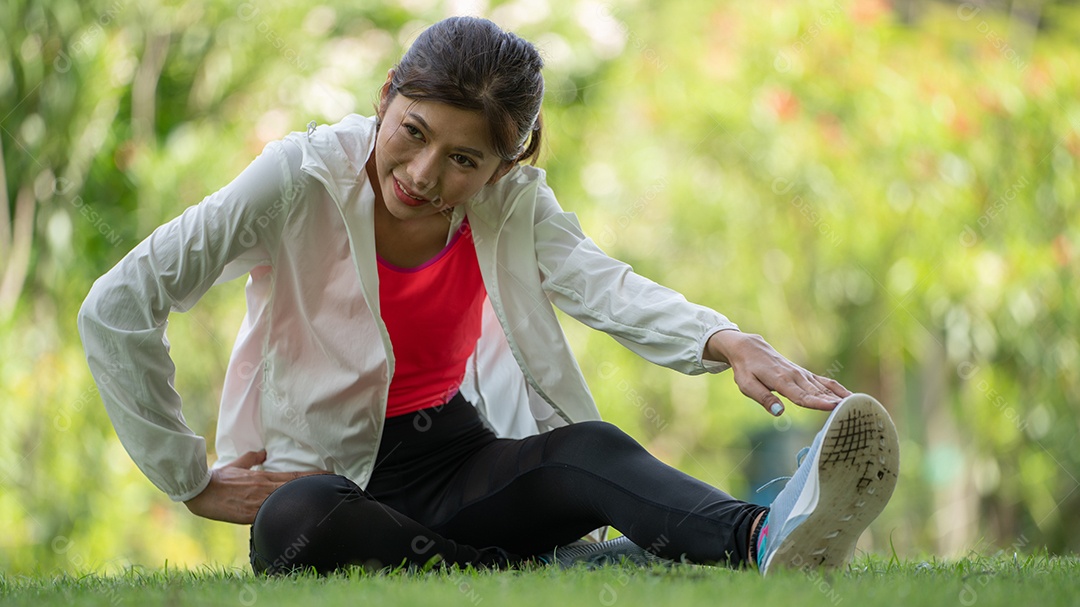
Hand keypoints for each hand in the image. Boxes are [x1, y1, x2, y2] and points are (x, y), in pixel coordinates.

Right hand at [184, 450, 329, 523]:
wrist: (203, 492)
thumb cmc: (219, 478)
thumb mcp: (237, 464)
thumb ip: (252, 458)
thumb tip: (263, 452)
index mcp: (264, 477)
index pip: (294, 477)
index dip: (313, 477)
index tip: (329, 475)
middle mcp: (265, 489)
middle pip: (296, 488)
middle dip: (315, 488)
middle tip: (335, 487)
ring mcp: (259, 503)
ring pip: (287, 501)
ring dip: (304, 501)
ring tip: (323, 501)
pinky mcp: (252, 515)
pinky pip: (273, 515)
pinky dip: (286, 515)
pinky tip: (299, 518)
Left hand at [705, 330, 850, 415]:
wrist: (749, 347)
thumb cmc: (746, 369)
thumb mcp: (747, 385)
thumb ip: (763, 398)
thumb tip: (779, 412)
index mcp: (781, 381)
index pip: (802, 396)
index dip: (818, 403)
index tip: (834, 407)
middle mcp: (795, 376)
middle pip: (817, 393)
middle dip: (835, 403)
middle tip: (854, 413)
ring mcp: (801, 374)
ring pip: (823, 387)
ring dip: (840, 397)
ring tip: (858, 407)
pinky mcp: (803, 373)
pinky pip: (823, 381)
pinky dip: (836, 388)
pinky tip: (849, 397)